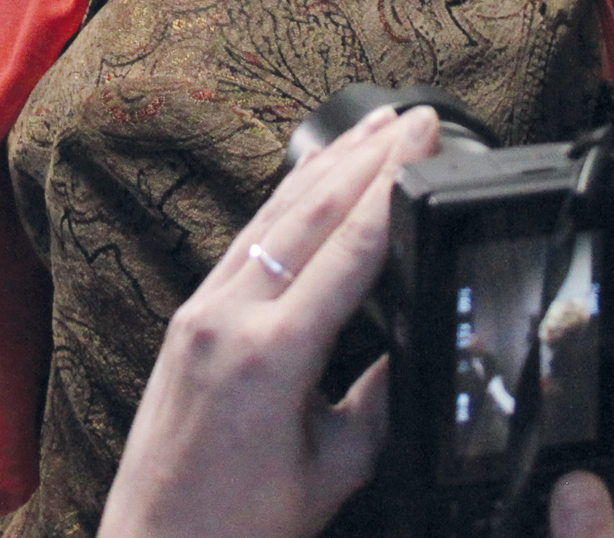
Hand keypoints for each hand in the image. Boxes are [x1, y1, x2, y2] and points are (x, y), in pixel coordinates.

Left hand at [100, 105, 441, 537]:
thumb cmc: (240, 523)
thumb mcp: (336, 467)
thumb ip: (379, 400)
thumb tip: (411, 345)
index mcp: (271, 354)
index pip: (347, 249)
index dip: (392, 187)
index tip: (426, 141)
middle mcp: (227, 317)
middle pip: (306, 214)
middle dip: (365, 157)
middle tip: (414, 117)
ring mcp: (200, 311)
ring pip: (271, 218)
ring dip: (325, 169)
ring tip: (373, 131)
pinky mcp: (188, 318)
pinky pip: (244, 244)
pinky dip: (285, 205)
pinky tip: (311, 186)